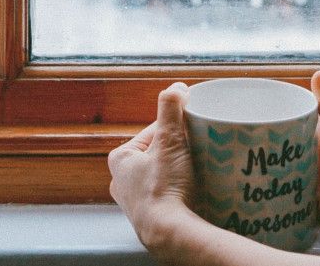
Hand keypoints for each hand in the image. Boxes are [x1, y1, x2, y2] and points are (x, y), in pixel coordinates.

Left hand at [108, 83, 197, 250]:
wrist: (169, 233)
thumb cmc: (164, 187)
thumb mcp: (169, 142)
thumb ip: (170, 110)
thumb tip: (176, 86)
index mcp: (120, 159)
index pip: (152, 132)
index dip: (174, 127)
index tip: (193, 129)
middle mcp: (121, 181)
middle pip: (157, 154)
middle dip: (177, 149)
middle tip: (198, 148)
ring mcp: (134, 201)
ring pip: (162, 174)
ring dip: (179, 170)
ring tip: (199, 168)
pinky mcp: (150, 216)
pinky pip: (167, 194)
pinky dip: (179, 189)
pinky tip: (193, 190)